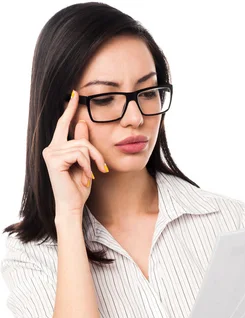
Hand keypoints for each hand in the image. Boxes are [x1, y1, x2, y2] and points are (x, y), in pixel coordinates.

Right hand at [42, 89, 108, 216]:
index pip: (64, 124)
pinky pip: (79, 154)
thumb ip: (83, 144)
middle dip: (95, 153)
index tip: (76, 94)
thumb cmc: (78, 188)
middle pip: (81, 138)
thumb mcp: (85, 164)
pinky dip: (87, 166)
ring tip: (91, 176)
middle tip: (102, 169)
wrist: (72, 206)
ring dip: (93, 162)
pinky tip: (85, 178)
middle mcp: (51, 148)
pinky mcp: (54, 159)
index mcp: (57, 147)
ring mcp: (51, 153)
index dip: (70, 109)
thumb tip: (82, 123)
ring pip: (83, 146)